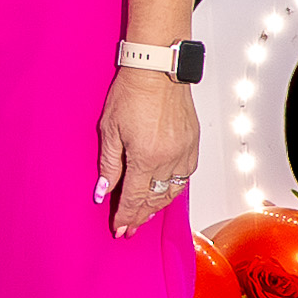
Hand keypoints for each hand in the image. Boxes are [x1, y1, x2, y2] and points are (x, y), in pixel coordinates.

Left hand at [94, 70, 198, 238]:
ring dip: (158, 205)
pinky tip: (165, 192)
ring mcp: (185, 152)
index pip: (135, 198)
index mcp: (146, 158)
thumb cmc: (131, 92)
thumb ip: (109, 165)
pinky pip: (186, 176)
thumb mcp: (109, 130)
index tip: (119, 228)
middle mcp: (169, 159)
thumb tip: (104, 192)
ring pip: (172, 191)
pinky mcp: (193, 143)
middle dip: (141, 216)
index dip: (126, 216)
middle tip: (130, 226)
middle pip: (155, 199)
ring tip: (145, 214)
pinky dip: (173, 188)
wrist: (157, 69)